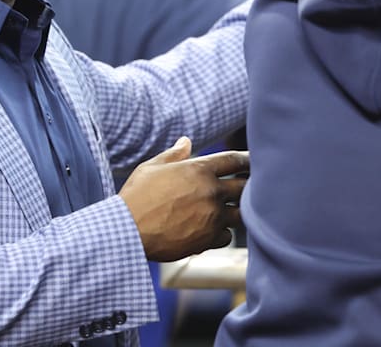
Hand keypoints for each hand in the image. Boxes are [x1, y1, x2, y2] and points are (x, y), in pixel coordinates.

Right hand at [119, 137, 249, 261]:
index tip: (253, 160)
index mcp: (199, 169)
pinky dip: (222, 232)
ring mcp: (212, 217)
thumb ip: (173, 155)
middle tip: (251, 186)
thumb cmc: (136, 196)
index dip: (246, 159)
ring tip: (235, 209)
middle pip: (245, 186)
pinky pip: (226, 235)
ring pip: (240, 213)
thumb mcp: (152, 168)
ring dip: (238, 210)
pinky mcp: (208, 239)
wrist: (128, 230)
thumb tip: (186, 141)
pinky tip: (213, 229)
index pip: (234, 159)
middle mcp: (211, 192)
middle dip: (249, 185)